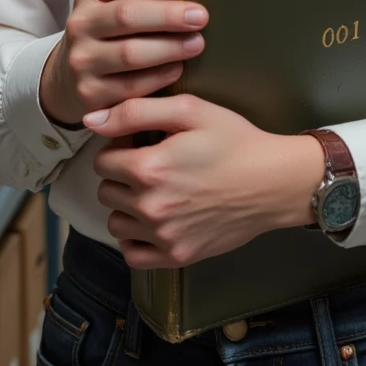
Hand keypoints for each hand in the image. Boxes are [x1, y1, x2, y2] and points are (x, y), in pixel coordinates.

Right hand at [38, 0, 208, 128]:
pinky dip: (159, 78)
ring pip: (130, 54)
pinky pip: (131, 86)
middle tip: (200, 16)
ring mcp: (83, 61)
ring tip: (197, 43)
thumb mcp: (108, 4)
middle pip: (126, 15)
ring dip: (169, 48)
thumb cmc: (104, 34)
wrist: (64, 81)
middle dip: (167, 15)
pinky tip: (178, 70)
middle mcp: (81, 25)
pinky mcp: (90, 95)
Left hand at [90, 94, 326, 267]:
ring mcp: (163, 236)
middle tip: (151, 165)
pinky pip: (132, 254)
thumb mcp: (190, 109)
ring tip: (154, 191)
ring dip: (126, 207)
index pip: (102, 161)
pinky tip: (154, 221)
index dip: (120, 147)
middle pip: (106, 191)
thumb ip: (135, 111)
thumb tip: (90, 121)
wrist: (274, 182)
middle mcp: (150, 207)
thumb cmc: (234, 140)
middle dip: (121, 176)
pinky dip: (135, 239)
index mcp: (148, 168)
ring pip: (115, 223)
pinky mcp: (177, 256)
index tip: (142, 143)